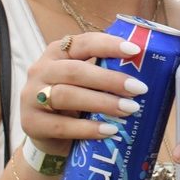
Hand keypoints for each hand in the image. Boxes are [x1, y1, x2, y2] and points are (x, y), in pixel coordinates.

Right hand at [19, 33, 147, 155]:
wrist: (47, 137)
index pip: (83, 42)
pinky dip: (88, 128)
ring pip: (67, 96)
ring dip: (102, 103)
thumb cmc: (74, 103)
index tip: (135, 51)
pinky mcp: (31, 123)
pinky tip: (110, 130)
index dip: (108, 45)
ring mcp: (31, 97)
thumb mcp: (84, 82)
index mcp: (57, 52)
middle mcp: (41, 70)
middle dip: (110, 79)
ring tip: (129, 110)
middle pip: (76, 71)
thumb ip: (103, 72)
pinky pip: (62, 126)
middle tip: (139, 89)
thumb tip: (149, 70)